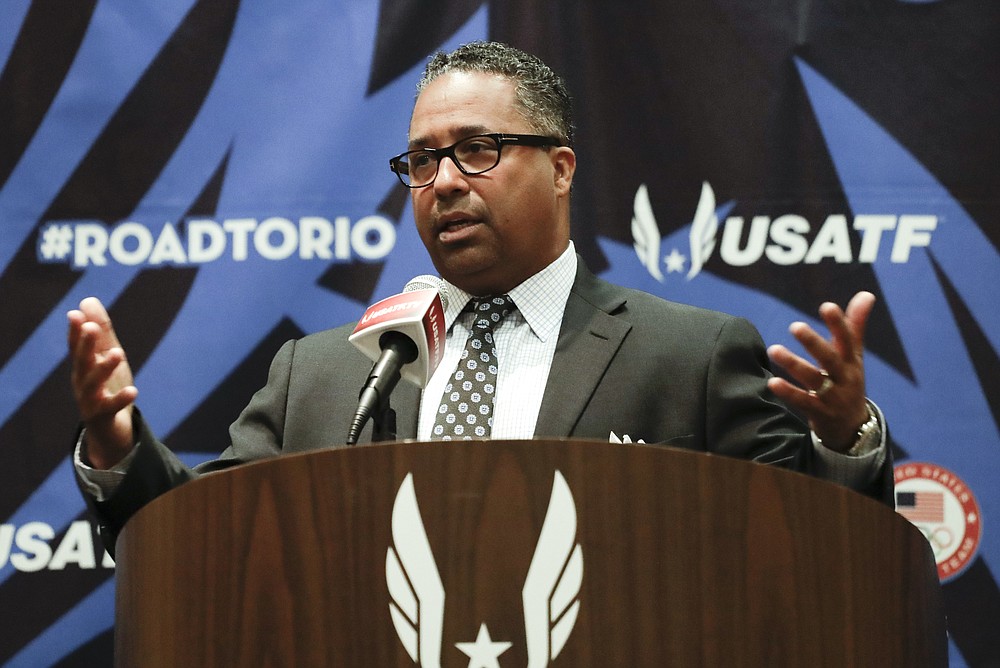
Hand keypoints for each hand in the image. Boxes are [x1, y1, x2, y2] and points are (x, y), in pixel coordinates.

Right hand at [67, 297, 137, 468]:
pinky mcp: (103, 417)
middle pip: (81, 362)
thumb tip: (88, 300)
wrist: (109, 429)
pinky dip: (121, 399)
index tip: (75, 314)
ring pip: (93, 384)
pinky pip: (111, 408)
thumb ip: (101, 331)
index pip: (76, 346)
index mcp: (83, 366)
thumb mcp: (106, 357)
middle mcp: (82, 382)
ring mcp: (90, 401)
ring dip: (104, 368)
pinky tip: (134, 390)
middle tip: (90, 327)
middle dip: (85, 345)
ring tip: (118, 353)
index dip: (74, 331)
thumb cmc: (107, 387)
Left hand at [766, 291, 874, 451]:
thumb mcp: (854, 356)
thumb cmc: (848, 382)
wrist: (852, 428)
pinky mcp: (819, 413)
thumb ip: (855, 326)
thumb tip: (866, 293)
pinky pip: (803, 402)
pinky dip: (788, 392)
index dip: (839, 323)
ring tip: (773, 349)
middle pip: (830, 359)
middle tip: (795, 326)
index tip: (827, 306)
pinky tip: (772, 382)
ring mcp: (833, 397)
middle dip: (814, 343)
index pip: (848, 340)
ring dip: (793, 364)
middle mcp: (844, 378)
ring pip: (813, 380)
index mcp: (852, 362)